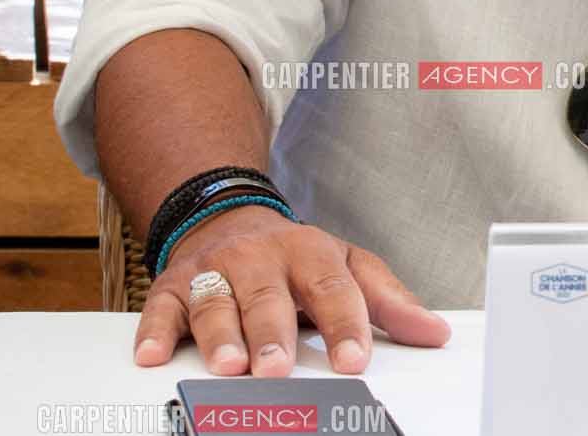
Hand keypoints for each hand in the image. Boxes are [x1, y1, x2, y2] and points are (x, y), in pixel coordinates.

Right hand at [134, 203, 450, 375]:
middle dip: (274, 335)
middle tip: (278, 368)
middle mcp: (261, 259)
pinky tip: (152, 355)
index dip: (345, 326)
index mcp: (312, 253)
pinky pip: (159, 307)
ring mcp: (215, 270)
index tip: (353, 361)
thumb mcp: (348, 266)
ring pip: (216, 303)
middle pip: (270, 298)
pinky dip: (154, 330)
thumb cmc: (297, 257)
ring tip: (229, 366)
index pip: (333, 290)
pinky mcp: (172, 285)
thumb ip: (389, 302)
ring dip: (221, 336)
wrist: (231, 219)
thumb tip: (434, 333)